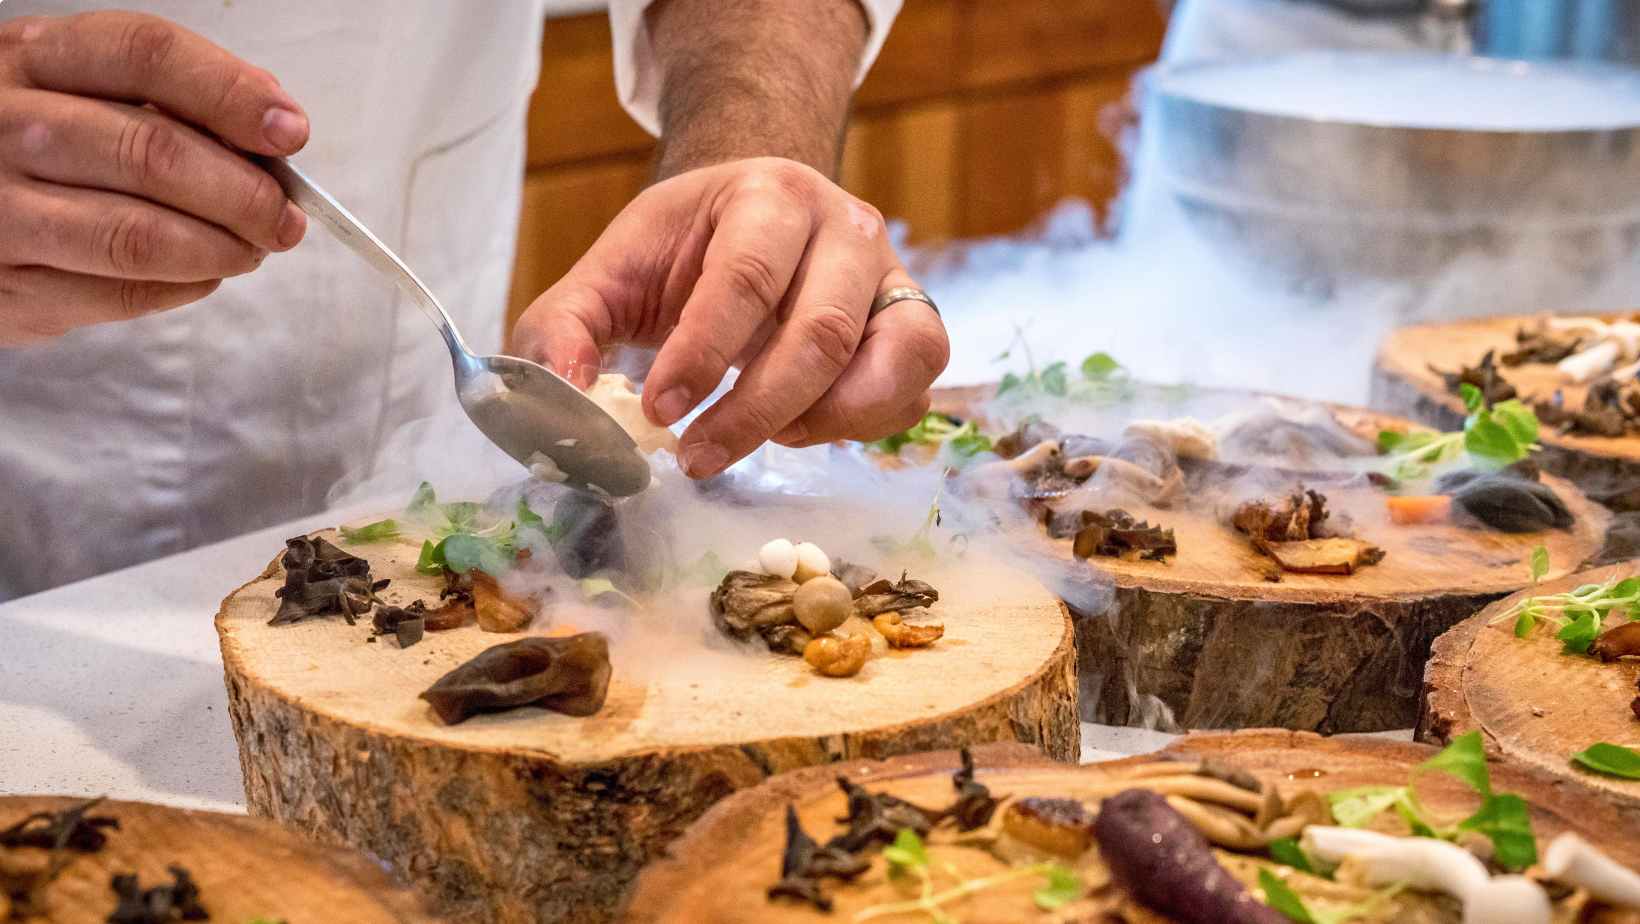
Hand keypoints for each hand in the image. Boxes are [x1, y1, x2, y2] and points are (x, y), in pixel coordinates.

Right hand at [0, 11, 308, 345]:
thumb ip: (172, 102)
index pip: (147, 56)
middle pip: (154, 153)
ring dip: (220, 248)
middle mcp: (6, 126)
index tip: (289, 133)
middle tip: (285, 217)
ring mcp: (0, 208)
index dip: (231, 94)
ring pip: (139, 235)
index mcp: (35, 58)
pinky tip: (203, 272)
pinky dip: (184, 285)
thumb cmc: (42, 144)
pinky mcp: (10, 285)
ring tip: (253, 248)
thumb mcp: (84, 92)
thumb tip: (273, 130)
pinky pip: (120, 293)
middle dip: (244, 194)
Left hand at [513, 157, 948, 478]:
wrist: (757, 217)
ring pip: (891, 361)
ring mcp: (893, 277)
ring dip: (822, 422)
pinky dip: (861, 426)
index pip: (745, 278)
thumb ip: (566, 328)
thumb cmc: (684, 250)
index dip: (702, 354)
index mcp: (768, 195)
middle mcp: (846, 227)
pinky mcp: (915, 326)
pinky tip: (801, 428)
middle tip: (697, 458)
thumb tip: (562, 398)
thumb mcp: (611, 272)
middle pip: (821, 332)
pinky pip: (913, 391)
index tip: (659, 413)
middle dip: (755, 411)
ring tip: (763, 440)